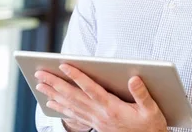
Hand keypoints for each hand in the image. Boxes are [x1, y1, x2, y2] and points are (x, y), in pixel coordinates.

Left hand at [35, 64, 167, 131]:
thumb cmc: (150, 126)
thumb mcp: (152, 110)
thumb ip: (142, 94)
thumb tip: (134, 78)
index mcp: (112, 108)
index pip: (90, 89)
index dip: (77, 76)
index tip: (63, 65)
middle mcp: (99, 114)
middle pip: (73, 96)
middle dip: (55, 84)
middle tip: (40, 74)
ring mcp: (95, 120)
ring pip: (70, 105)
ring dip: (53, 94)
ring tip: (39, 84)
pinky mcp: (94, 124)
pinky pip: (73, 115)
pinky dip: (60, 108)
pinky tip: (50, 103)